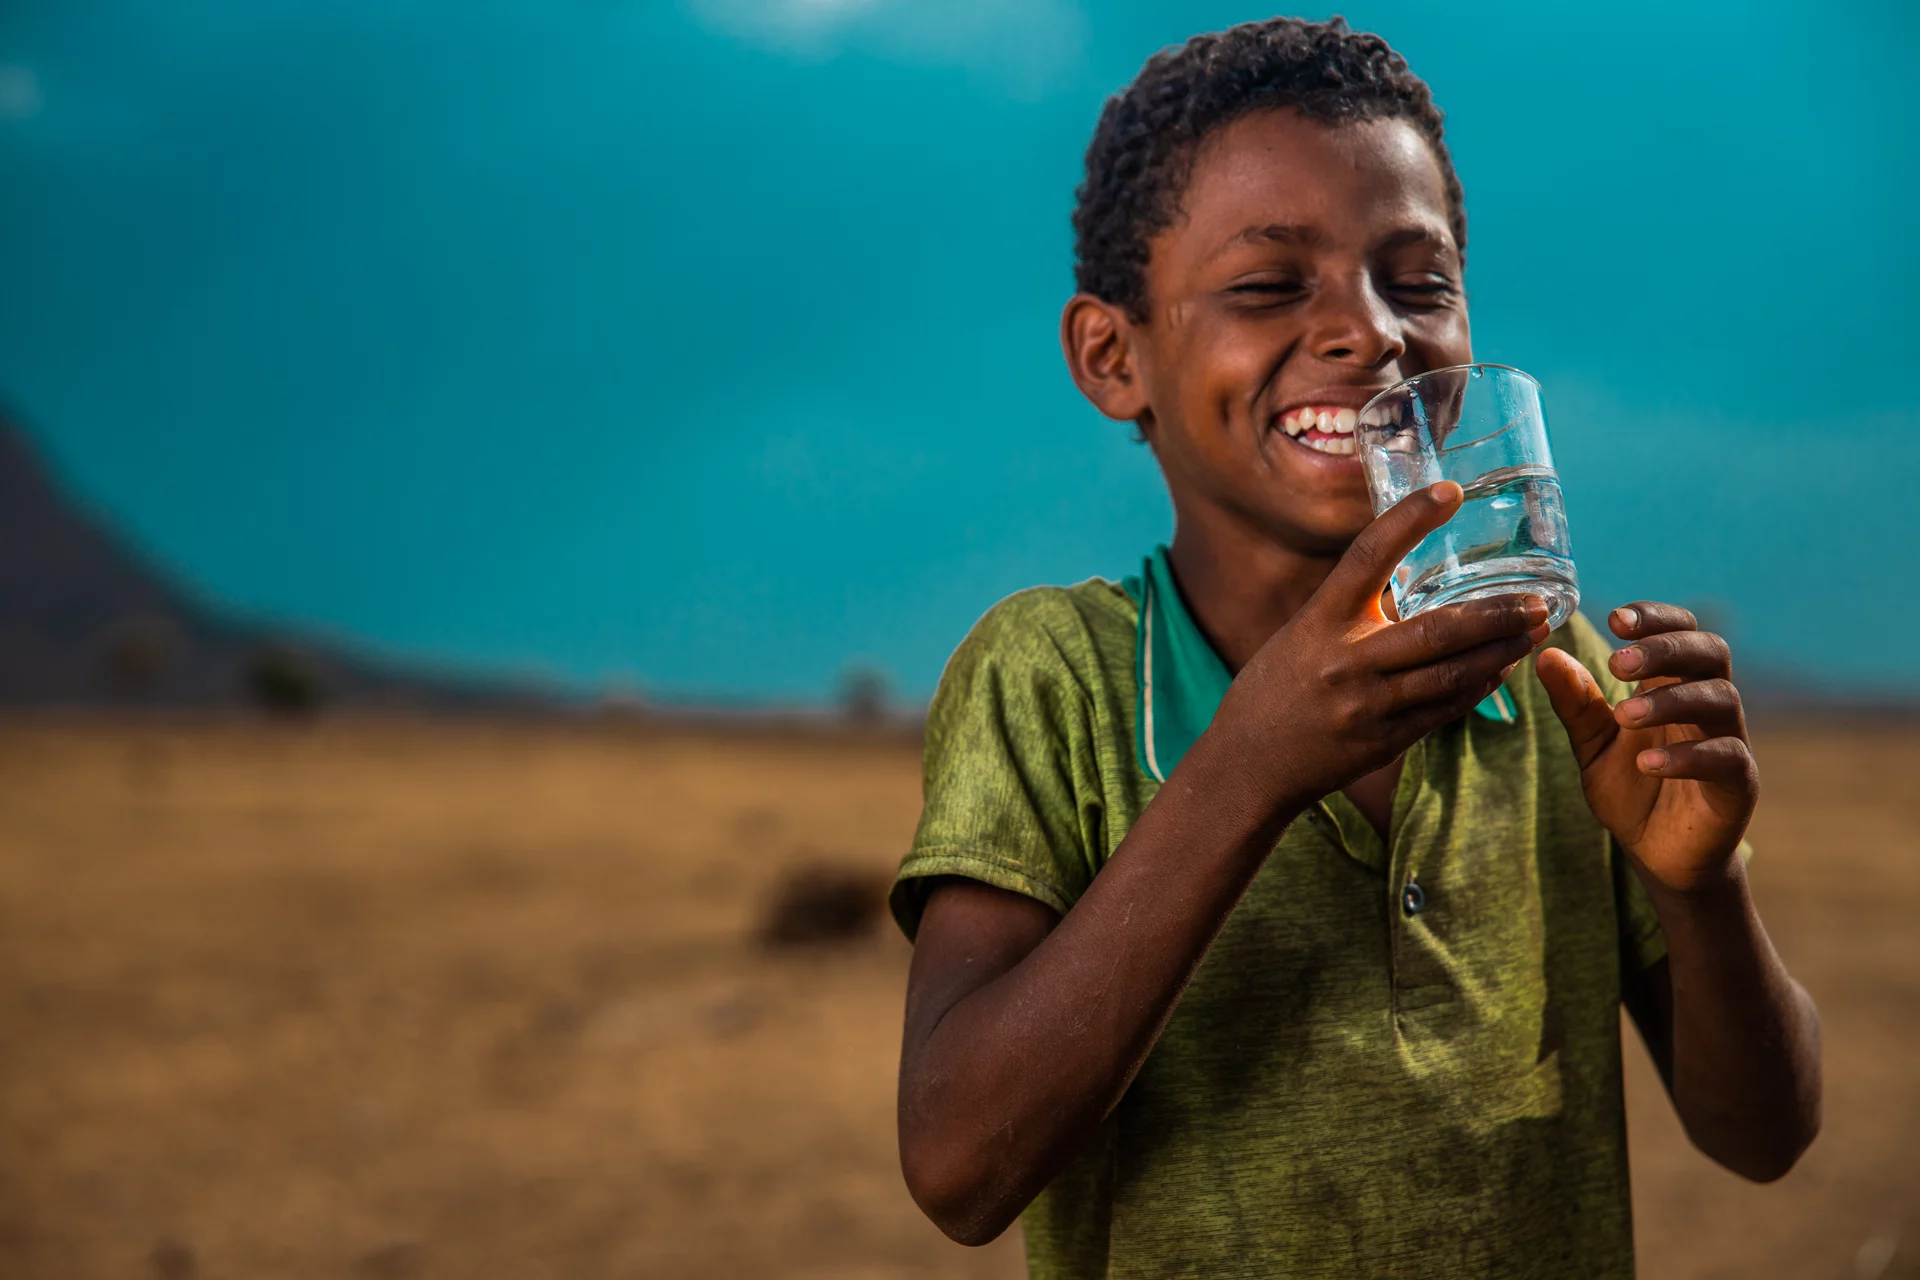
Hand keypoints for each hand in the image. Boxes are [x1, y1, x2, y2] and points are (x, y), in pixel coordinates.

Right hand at [1209, 481, 1550, 812]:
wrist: (1248, 764)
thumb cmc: (1273, 690)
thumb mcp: (1301, 635)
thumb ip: (1351, 612)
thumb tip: (1407, 579)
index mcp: (1318, 621)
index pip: (1367, 556)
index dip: (1408, 520)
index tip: (1449, 491)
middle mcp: (1345, 660)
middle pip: (1437, 630)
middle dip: (1496, 614)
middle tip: (1536, 600)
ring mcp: (1368, 705)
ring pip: (1452, 673)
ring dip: (1501, 651)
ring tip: (1534, 630)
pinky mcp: (1384, 741)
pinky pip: (1445, 709)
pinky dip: (1479, 686)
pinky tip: (1501, 668)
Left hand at [1535, 603, 1756, 894]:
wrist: (1658, 854)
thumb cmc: (1631, 790)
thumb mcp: (1591, 745)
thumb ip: (1574, 703)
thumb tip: (1546, 655)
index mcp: (1672, 686)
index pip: (1680, 631)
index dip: (1655, 618)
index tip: (1615, 619)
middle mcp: (1706, 704)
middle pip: (1710, 652)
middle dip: (1665, 648)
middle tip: (1617, 662)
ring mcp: (1729, 741)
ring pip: (1721, 698)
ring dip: (1671, 700)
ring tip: (1624, 715)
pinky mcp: (1740, 783)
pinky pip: (1727, 757)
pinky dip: (1687, 755)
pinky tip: (1646, 763)